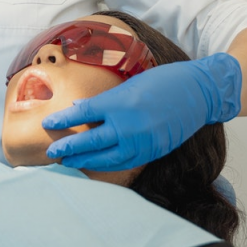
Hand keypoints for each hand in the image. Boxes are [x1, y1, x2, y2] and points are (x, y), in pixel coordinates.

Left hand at [41, 53, 241, 170]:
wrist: (198, 92)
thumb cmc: (163, 81)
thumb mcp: (129, 84)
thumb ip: (104, 100)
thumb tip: (78, 108)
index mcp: (120, 103)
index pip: (84, 115)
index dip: (64, 121)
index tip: (48, 124)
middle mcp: (129, 125)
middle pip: (91, 141)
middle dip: (69, 148)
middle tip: (51, 152)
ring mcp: (142, 141)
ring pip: (107, 158)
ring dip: (85, 161)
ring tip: (67, 162)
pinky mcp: (153, 151)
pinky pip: (125, 162)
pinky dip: (106, 165)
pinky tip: (94, 164)